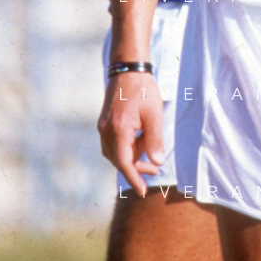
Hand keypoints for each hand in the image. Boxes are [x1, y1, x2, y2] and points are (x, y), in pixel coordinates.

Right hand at [97, 71, 164, 195]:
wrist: (128, 69)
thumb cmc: (143, 89)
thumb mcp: (154, 114)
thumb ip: (155, 139)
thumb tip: (157, 163)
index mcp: (119, 130)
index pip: (124, 163)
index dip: (134, 179)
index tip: (143, 191)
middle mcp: (106, 130)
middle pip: (118, 160)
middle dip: (136, 168)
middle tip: (154, 171)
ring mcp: (103, 126)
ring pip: (114, 153)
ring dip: (130, 158)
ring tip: (149, 156)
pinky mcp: (104, 122)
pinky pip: (112, 144)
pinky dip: (125, 148)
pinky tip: (139, 143)